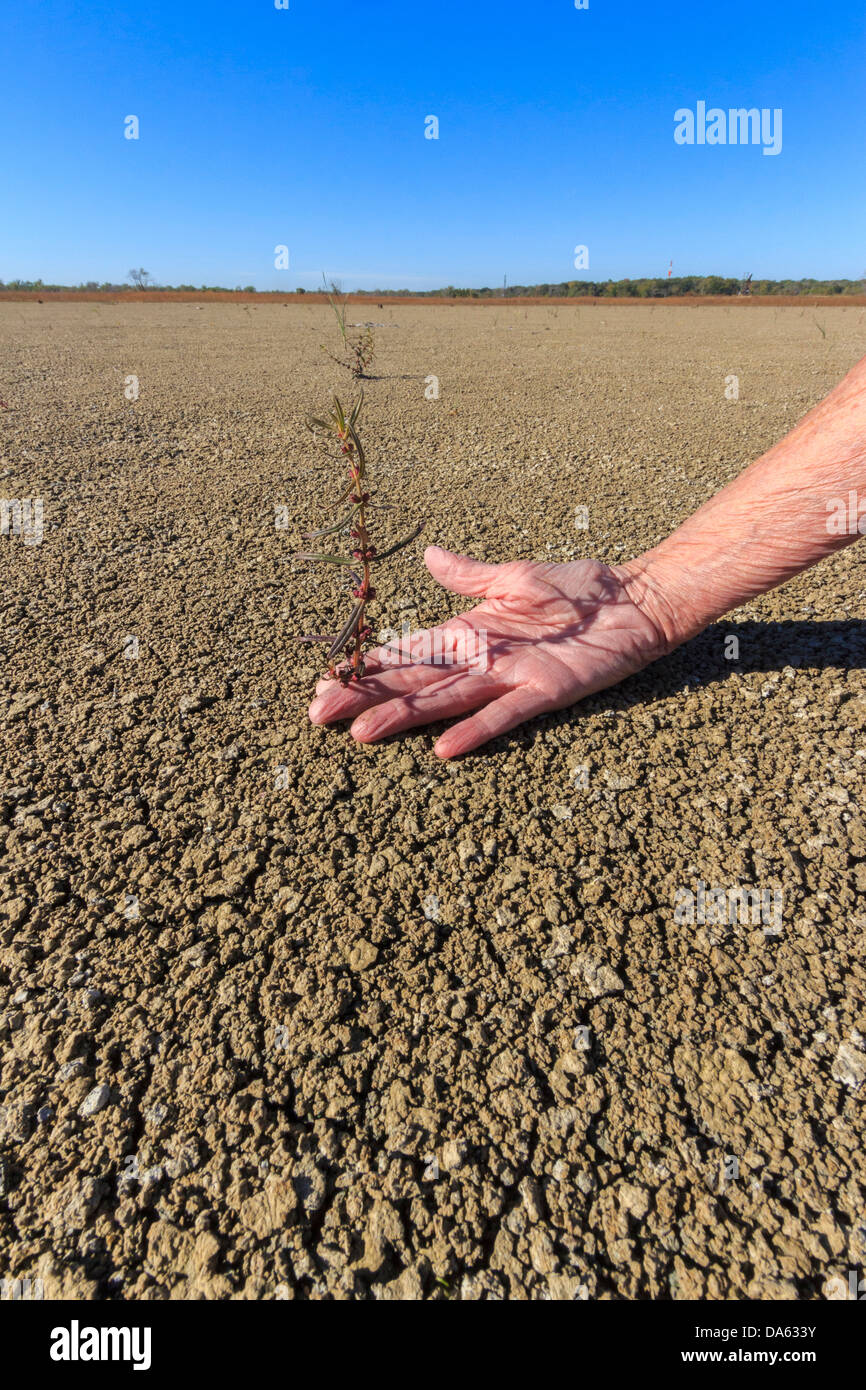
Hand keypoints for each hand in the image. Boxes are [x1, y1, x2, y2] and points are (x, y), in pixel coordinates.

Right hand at [307, 545, 669, 757]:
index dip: (367, 667)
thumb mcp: (517, 574)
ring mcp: (510, 679)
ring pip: (445, 701)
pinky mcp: (545, 691)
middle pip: (414, 681)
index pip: (406, 651)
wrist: (637, 600)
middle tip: (320, 714)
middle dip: (367, 697)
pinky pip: (504, 715)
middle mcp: (482, 660)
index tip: (326, 680)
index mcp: (469, 631)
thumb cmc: (582, 589)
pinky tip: (442, 749)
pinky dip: (474, 731)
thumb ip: (470, 574)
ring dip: (404, 717)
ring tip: (362, 733)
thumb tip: (431, 555)